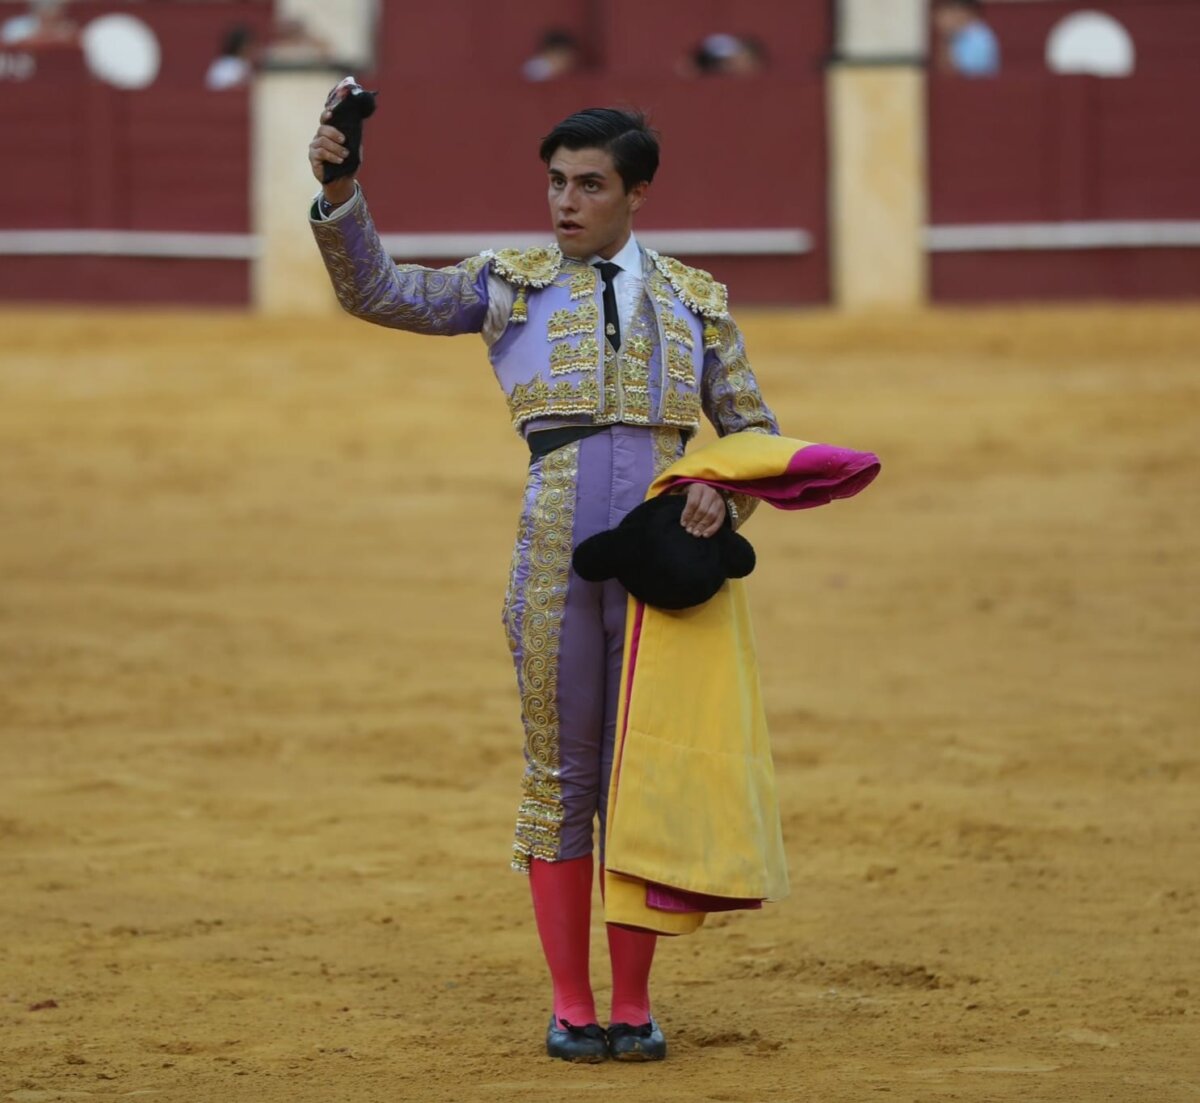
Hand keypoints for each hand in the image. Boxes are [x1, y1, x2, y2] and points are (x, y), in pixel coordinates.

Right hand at [309, 85, 355, 204]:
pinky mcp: (313, 157)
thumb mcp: (355, 151)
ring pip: (322, 140)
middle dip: (334, 133)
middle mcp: (319, 138)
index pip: (324, 120)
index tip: (331, 112)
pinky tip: (339, 160)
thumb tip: (358, 129)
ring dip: (336, 148)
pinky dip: (331, 156)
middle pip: (323, 128)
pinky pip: (320, 152)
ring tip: (345, 155)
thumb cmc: (348, 165)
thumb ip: (355, 140)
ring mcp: (314, 147)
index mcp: (329, 134)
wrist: (342, 182)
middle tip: (344, 140)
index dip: (326, 114)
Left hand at [679, 483, 725, 537]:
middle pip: (703, 510)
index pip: (693, 503)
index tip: (683, 524)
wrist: (705, 491)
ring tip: (696, 534)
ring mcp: (718, 500)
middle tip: (689, 531)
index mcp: (699, 487)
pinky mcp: (723, 508)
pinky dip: (712, 529)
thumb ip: (683, 505)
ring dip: (703, 526)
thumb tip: (683, 522)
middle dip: (695, 522)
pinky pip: (719, 520)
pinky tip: (705, 535)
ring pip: (712, 515)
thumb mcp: (685, 495)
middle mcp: (710, 492)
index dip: (688, 514)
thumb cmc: (692, 495)